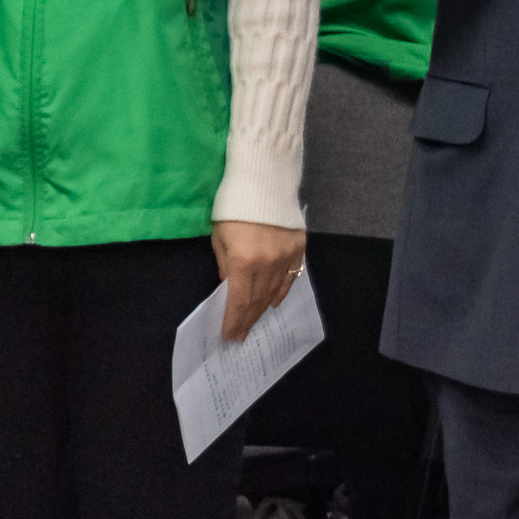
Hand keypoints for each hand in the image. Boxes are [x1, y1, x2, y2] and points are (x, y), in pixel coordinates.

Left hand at [212, 220, 304, 342]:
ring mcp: (287, 256)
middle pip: (257, 300)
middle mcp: (269, 264)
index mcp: (244, 262)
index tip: (228, 337)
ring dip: (262, 309)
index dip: (233, 322)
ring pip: (275, 291)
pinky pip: (291, 276)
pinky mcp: (299, 247)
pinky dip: (282, 291)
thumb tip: (230, 289)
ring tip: (254, 322)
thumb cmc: (232, 209)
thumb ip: (226, 267)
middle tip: (241, 336)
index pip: (239, 302)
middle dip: (247, 320)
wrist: (264, 180)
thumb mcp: (219, 239)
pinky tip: (274, 302)